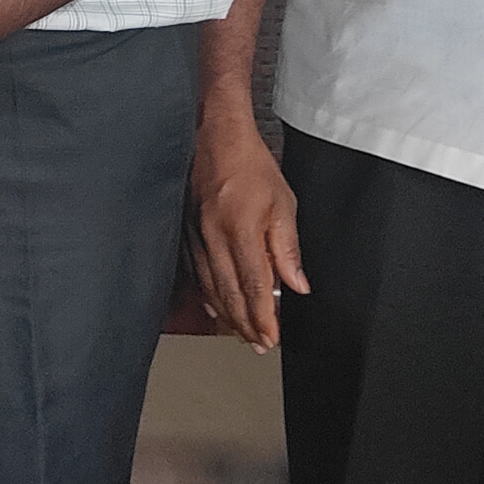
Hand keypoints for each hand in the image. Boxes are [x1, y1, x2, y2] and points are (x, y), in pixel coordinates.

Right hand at [190, 116, 305, 350]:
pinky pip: (196, 272)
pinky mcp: (187, 232)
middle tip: (258, 344)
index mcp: (241, 230)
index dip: (263, 316)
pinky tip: (216, 307)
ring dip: (228, 314)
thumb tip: (296, 284)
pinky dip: (208, 294)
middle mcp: (214, 237)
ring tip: (242, 333)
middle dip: (246, 324)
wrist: (215, 139)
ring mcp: (196, 236)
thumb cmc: (250, 166)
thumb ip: (288, 248)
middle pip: (230, 293)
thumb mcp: (283, 204)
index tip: (271, 336)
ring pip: (211, 287)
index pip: (254, 285)